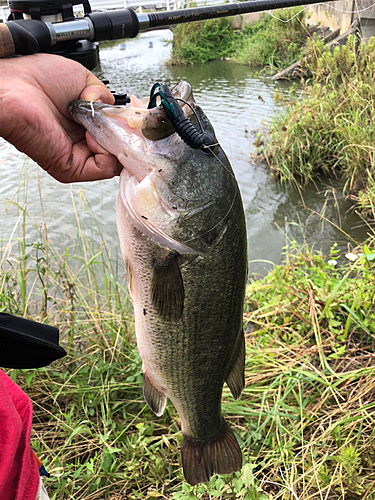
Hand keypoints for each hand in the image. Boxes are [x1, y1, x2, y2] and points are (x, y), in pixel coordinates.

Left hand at [0, 53, 121, 182]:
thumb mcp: (84, 80)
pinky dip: (108, 153)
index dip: (127, 126)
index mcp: (84, 123)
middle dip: (124, 134)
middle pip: (119, 148)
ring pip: (116, 159)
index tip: (133, 117)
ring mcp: (77, 155)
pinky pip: (105, 168)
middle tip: (118, 121)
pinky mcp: (71, 167)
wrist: (14, 87)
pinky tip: (94, 136)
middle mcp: (81, 141)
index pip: (117, 134)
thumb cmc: (37, 79)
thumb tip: (118, 116)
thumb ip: (106, 98)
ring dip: (115, 141)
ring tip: (99, 124)